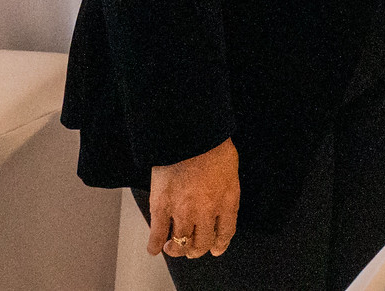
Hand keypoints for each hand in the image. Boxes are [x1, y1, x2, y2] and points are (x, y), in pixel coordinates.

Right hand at [146, 138, 238, 258]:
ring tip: (173, 247)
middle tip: (192, 249)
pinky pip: (157, 234)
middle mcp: (207, 211)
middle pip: (203, 243)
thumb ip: (226, 190)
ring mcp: (184, 211)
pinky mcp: (162, 207)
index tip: (216, 249)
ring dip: (177, 249)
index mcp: (227, 201)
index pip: (226, 233)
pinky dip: (154, 244)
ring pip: (181, 243)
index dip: (220, 244)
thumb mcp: (230, 170)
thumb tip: (220, 199)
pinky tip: (154, 248)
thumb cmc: (212, 146)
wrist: (191, 135)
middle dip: (197, 249)